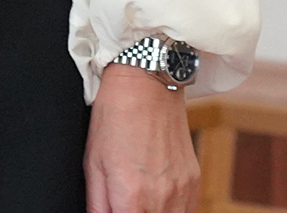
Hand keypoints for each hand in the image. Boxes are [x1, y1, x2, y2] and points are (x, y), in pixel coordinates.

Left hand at [85, 64, 198, 212]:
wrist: (147, 85)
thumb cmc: (114, 118)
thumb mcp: (92, 162)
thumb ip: (97, 202)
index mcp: (132, 197)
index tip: (114, 209)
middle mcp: (162, 199)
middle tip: (124, 202)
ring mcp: (183, 191)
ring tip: (138, 201)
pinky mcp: (194, 181)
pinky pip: (186, 209)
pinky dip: (170, 209)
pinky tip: (155, 196)